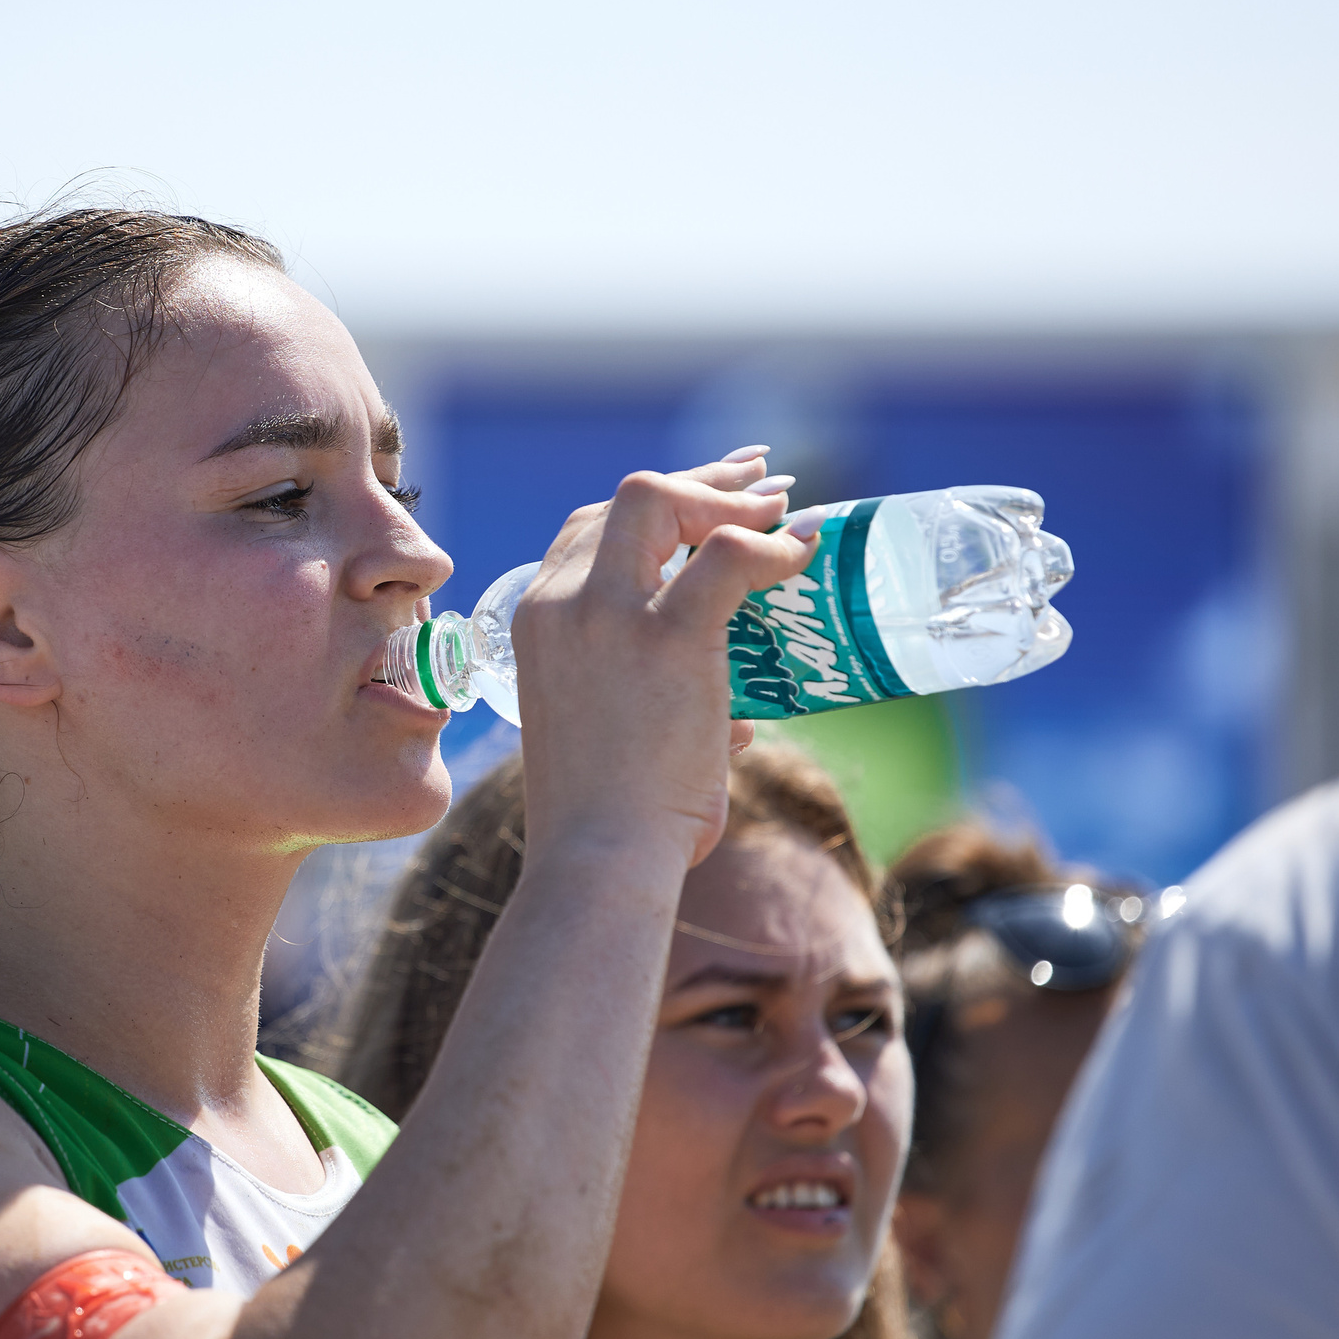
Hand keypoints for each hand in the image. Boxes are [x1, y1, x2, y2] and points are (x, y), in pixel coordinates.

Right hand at [510, 446, 813, 868]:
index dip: (655, 508)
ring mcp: (609, 614)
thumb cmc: (608, 820)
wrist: (597, 858)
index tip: (702, 505)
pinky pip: (727, 556)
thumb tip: (738, 718)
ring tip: (784, 508)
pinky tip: (802, 552)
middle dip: (698, 480)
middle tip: (757, 483)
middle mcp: (562, 602)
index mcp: (536, 619)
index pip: (589, 529)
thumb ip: (666, 710)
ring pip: (660, 499)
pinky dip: (770, 545)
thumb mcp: (610, 736)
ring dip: (729, 498)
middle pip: (626, 499)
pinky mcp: (667, 639)